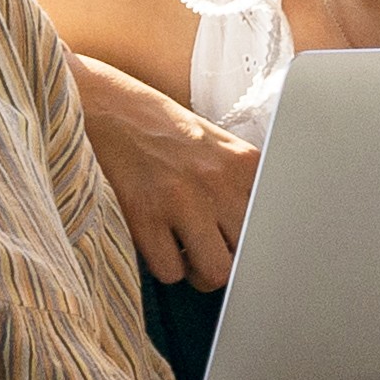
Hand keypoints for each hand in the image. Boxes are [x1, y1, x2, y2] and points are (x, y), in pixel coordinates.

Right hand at [72, 56, 260, 288]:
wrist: (108, 107)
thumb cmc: (162, 129)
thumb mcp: (216, 143)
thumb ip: (241, 182)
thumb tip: (255, 234)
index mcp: (244, 162)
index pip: (271, 224)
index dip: (253, 242)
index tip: (238, 243)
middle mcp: (220, 181)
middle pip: (245, 255)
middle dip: (225, 260)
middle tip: (206, 249)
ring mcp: (182, 199)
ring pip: (213, 272)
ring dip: (196, 271)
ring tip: (183, 252)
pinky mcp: (145, 215)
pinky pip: (170, 271)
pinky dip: (162, 265)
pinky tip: (155, 241)